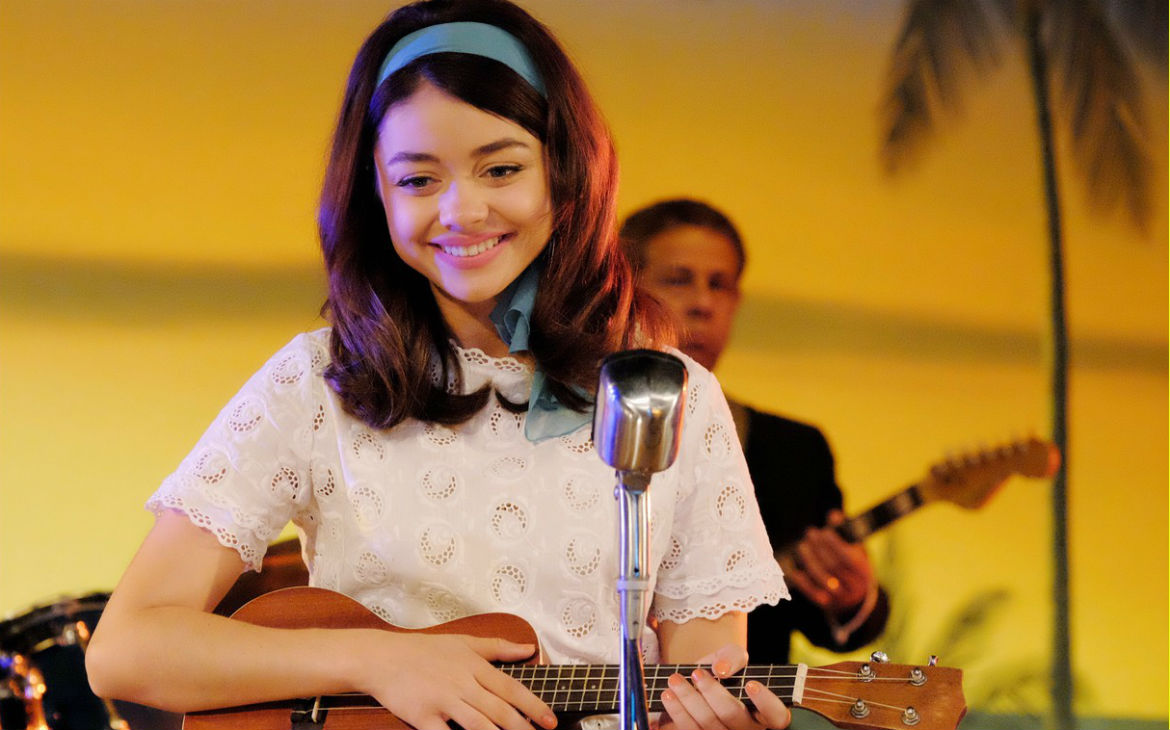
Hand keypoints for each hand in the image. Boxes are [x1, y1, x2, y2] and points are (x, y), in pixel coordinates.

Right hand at [353, 630, 555, 729]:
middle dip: (522, 728)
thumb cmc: (424, 650)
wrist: (383, 658)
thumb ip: (497, 648)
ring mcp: (443, 701)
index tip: (550, 721)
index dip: (533, 706)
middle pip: (499, 710)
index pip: (511, 688)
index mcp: (474, 666)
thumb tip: (528, 649)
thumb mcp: (463, 642)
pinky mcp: (423, 717)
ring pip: (478, 724)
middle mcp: (462, 683)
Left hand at [657, 644, 790, 729]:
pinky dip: (677, 711)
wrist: (692, 686)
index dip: (767, 703)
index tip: (751, 684)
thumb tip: (722, 669)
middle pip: (733, 715)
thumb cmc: (718, 672)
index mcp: (763, 712)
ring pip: (709, 723)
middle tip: (696, 673)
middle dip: (712, 692)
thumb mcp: (729, 657)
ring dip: (689, 699)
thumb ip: (732, 656)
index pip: (777, 715)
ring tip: (674, 679)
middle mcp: (748, 729)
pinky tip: (668, 695)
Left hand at [780, 510, 874, 614]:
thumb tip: (834, 515)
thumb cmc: (854, 566)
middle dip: (820, 548)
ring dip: (809, 560)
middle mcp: (854, 587)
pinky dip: (801, 580)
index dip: (835, 544)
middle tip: (810, 534)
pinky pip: (812, 593)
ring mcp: (840, 598)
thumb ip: (846, 532)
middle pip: (834, 567)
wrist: (856, 598)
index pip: (849, 558)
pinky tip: (793, 568)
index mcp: (864, 572)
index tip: (824, 531)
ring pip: (822, 579)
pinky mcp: (827, 604)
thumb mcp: (857, 549)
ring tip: (802, 546)